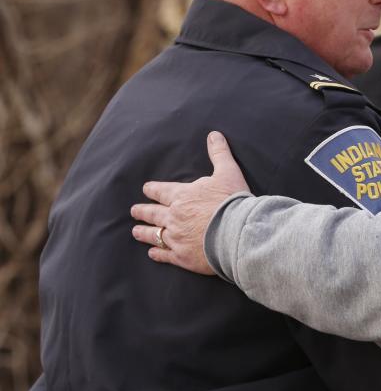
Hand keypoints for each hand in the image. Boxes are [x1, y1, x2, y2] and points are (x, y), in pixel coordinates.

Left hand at [131, 131, 249, 274]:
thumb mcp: (228, 172)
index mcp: (182, 196)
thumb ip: (219, 154)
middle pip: (152, 213)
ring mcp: (176, 237)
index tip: (146, 189)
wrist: (237, 232)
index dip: (152, 190)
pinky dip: (157, 253)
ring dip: (144, 232)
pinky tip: (152, 253)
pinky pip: (164, 254)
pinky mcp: (183, 256)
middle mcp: (174, 216)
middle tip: (135, 211)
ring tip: (136, 231)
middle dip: (142, 211)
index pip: (161, 191)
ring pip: (154, 234)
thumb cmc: (232, 201)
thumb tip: (214, 134)